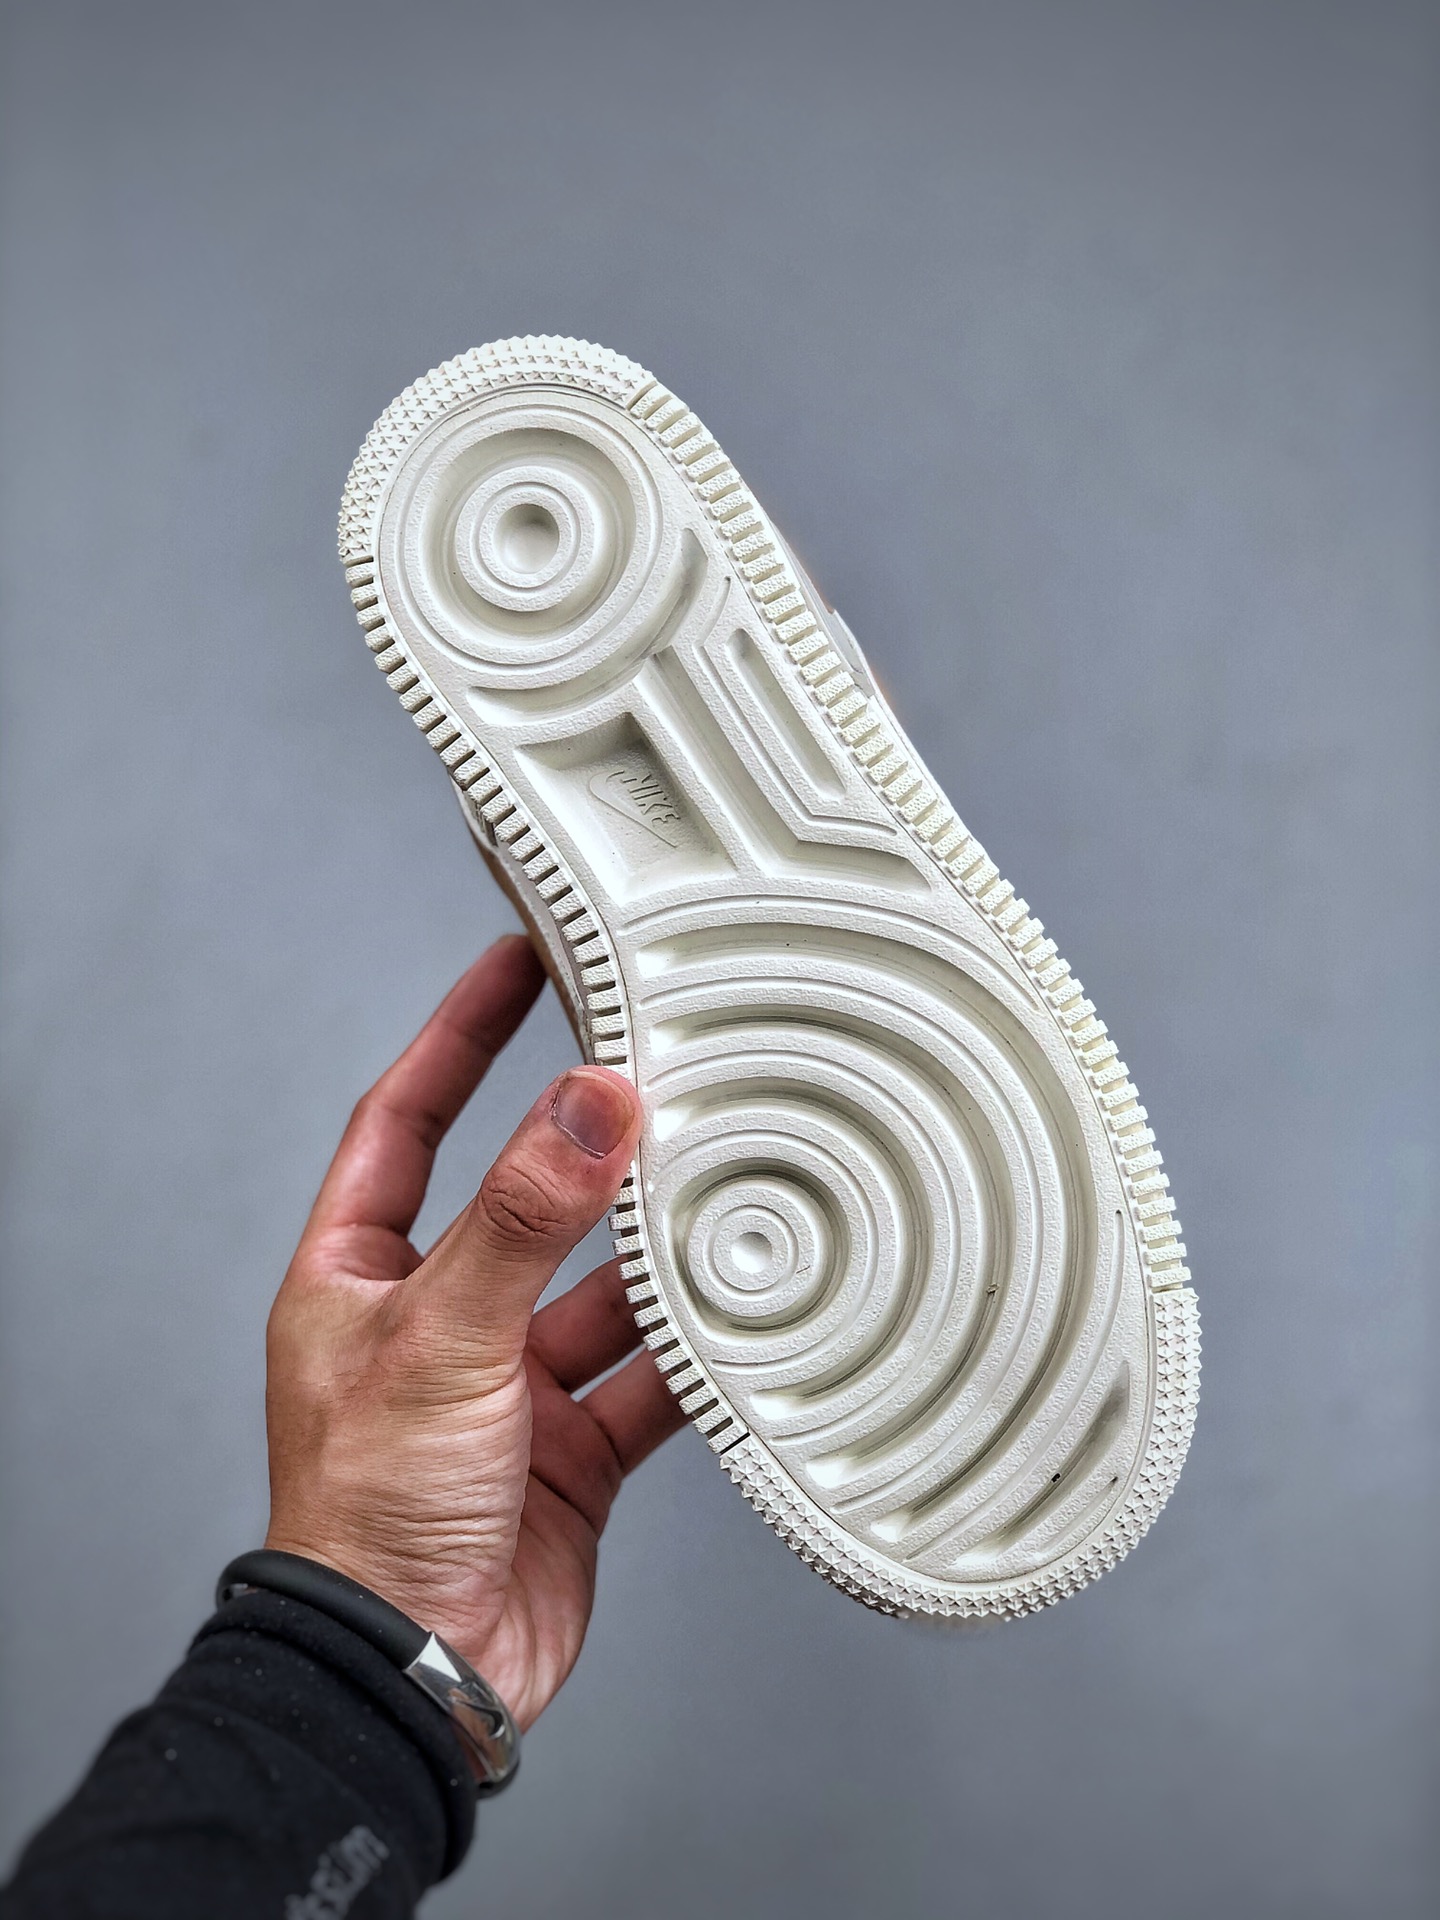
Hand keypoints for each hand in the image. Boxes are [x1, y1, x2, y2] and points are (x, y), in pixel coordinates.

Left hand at [263, 934, 683, 1730]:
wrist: (411, 1683)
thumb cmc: (366, 1521)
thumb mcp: (440, 1342)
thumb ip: (522, 1220)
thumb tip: (588, 1104)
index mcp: (359, 1278)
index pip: (407, 1118)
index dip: (459, 1035)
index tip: (516, 961)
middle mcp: (434, 1322)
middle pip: (522, 1200)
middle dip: (587, 1146)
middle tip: (654, 1066)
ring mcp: (506, 1388)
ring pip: (599, 1290)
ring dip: (655, 1254)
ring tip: (723, 1186)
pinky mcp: (569, 1451)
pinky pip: (646, 1378)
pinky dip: (694, 1354)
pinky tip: (741, 1318)